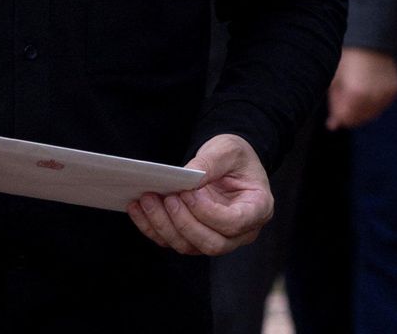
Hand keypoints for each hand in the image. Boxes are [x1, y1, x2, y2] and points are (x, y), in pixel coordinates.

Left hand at [126, 134, 271, 255]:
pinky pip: (172, 241)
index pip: (234, 223)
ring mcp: (216, 238)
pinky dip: (153, 227)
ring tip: (146, 199)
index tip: (189, 192)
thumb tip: (189, 179)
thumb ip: (211, 162)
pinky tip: (138, 208)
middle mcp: (240, 232)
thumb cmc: (234, 156)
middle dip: (183, 222)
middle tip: (166, 198)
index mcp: (258, 209)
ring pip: (188, 246)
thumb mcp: (228, 149)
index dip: (209, 212)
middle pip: (211, 243)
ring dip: (163, 225)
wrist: (227, 163)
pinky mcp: (194, 238)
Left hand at [326, 47, 396, 129]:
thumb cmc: (347, 56)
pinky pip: (382, 104)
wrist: (369, 36)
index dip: (337, 112)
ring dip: (362, 107)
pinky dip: (374, 100)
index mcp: (356, 93)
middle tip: (344, 92)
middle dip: (349, 111)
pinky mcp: (395, 89)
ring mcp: (387, 93)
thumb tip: (332, 127)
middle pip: (358, 118)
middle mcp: (374, 96)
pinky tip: (367, 86)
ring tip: (355, 87)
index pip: (345, 118)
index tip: (335, 98)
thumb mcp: (335, 78)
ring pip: (372, 114)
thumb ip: (335, 104)